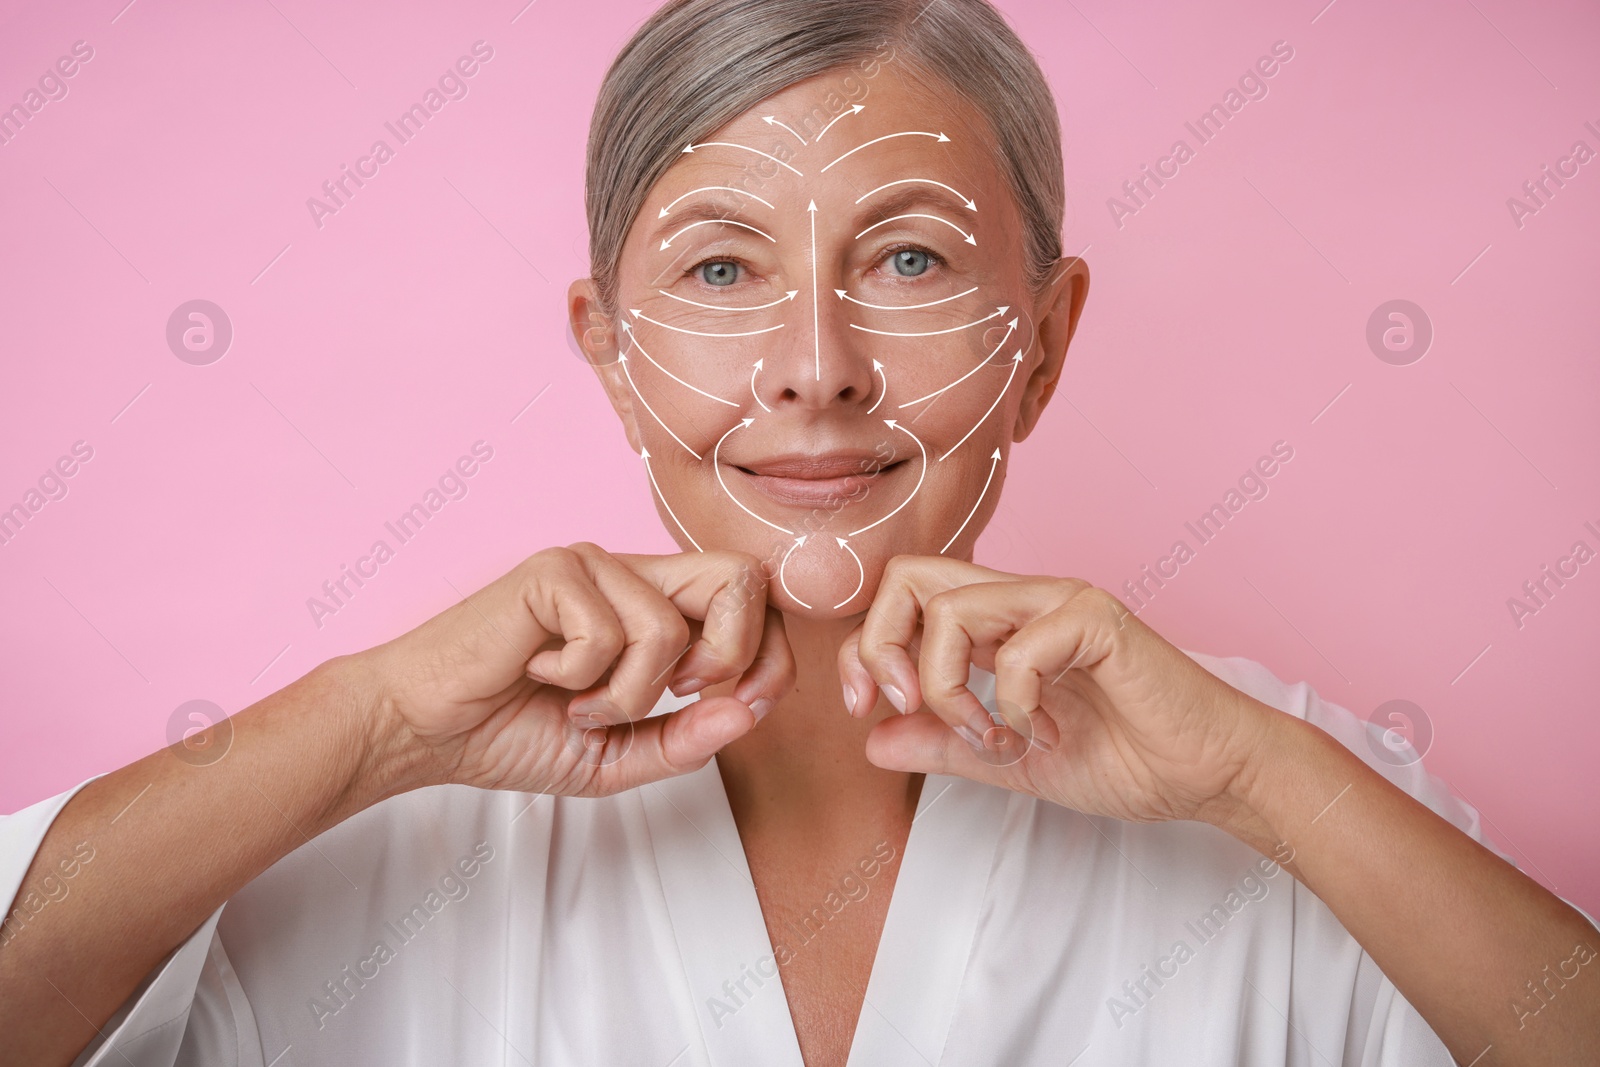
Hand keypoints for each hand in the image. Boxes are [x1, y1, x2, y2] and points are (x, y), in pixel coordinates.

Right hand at [354, 543, 794, 794]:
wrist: (423, 730)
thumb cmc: (508, 732)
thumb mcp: (617, 755)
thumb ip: (686, 740)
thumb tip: (750, 714)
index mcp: (655, 605)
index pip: (754, 599)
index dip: (770, 657)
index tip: (736, 708)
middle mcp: (632, 573)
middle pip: (741, 577)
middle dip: (731, 656)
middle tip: (681, 697)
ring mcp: (592, 566)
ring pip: (670, 628)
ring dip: (630, 695)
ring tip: (580, 706)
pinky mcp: (553, 573)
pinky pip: (610, 634)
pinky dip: (582, 680)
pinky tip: (540, 678)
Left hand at [837, 555, 1277, 826]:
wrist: (1211, 774)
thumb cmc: (1130, 758)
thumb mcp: (1012, 759)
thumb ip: (943, 746)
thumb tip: (872, 740)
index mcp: (999, 622)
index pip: (900, 596)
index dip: (863, 648)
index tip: (865, 710)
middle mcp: (1023, 598)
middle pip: (907, 576)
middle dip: (879, 645)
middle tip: (894, 705)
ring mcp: (1060, 603)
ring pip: (950, 608)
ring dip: (946, 687)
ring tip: (986, 736)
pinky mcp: (1097, 621)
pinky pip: (1018, 648)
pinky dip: (1012, 702)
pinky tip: (1038, 733)